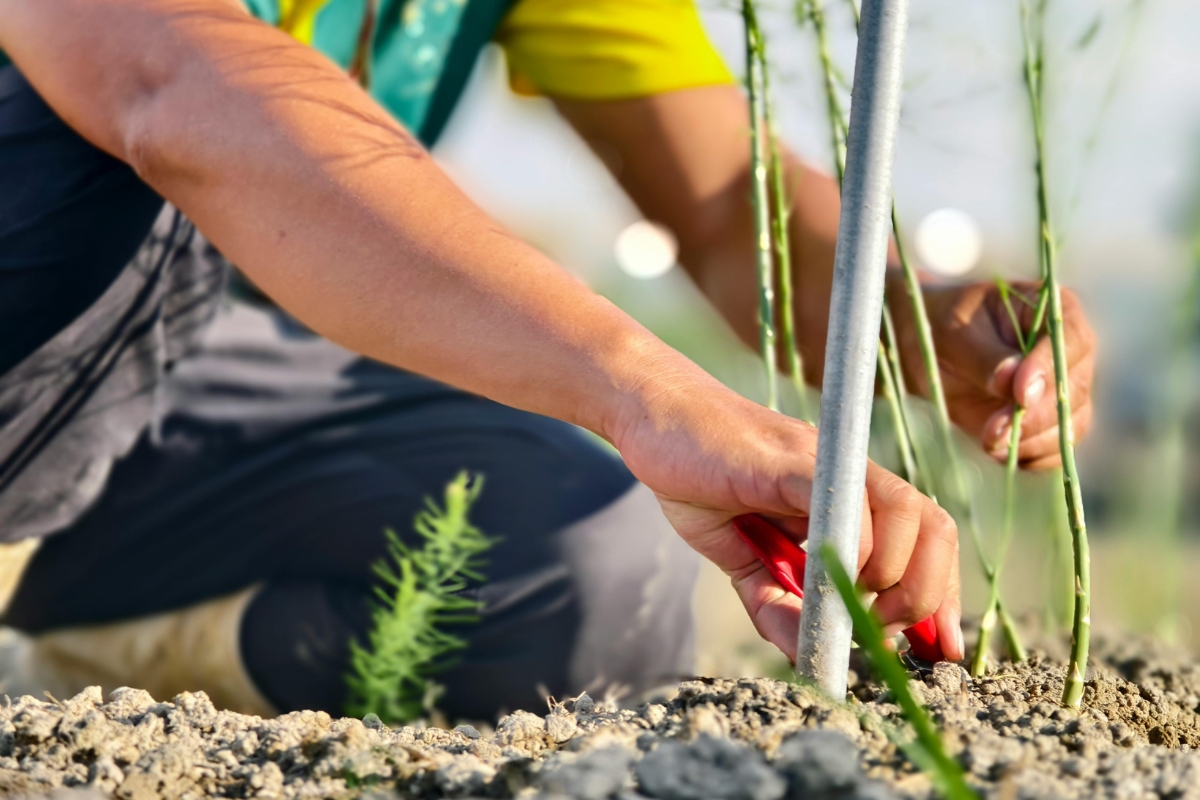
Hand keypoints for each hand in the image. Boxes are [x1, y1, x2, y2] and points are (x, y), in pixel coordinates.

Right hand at [609, 373, 963, 662]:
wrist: (656, 419)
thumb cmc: (700, 477)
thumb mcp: (742, 560)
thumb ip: (775, 603)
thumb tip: (804, 657)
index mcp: (850, 497)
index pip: (926, 541)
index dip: (941, 596)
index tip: (936, 647)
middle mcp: (850, 476)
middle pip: (934, 526)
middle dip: (926, 593)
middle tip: (884, 629)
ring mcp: (825, 463)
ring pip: (906, 511)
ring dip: (892, 573)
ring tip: (854, 603)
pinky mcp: (789, 459)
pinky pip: (840, 498)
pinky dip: (849, 545)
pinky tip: (826, 572)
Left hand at [895, 279, 1094, 470]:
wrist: (928, 354)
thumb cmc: (942, 329)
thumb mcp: (954, 334)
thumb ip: (985, 356)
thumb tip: (1013, 382)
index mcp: (1054, 311)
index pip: (1069, 338)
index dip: (1049, 368)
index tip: (1020, 393)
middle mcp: (1070, 351)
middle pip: (1074, 388)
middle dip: (1036, 415)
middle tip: (994, 429)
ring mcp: (1064, 389)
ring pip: (1071, 423)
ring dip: (1032, 440)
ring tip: (990, 442)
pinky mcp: (1050, 422)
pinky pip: (1057, 448)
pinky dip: (1032, 456)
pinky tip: (1001, 453)